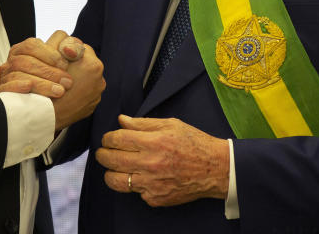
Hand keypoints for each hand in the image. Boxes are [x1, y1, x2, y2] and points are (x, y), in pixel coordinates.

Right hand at [0, 30, 83, 97]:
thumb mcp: (65, 66)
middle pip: (26, 60)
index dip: (50, 54)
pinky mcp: (3, 93)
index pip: (32, 45)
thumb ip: (71, 52)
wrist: (47, 113)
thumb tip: (70, 49)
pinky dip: (19, 86)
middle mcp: (13, 61)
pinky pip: (8, 86)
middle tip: (67, 82)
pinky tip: (30, 88)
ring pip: (19, 73)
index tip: (65, 65)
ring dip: (41, 83)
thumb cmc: (57, 85)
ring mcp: (6, 77)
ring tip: (59, 91)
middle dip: (50, 71)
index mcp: (24, 50)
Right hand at [51, 40, 103, 130]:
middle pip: (86, 61)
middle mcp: (99, 79)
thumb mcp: (52, 59)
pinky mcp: (92, 105)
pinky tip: (65, 91)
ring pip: (87, 76)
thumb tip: (68, 43)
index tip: (59, 55)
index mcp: (91, 65)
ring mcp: (97, 94)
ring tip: (62, 80)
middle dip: (74, 62)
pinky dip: (78, 89)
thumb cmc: (46, 87)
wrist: (45, 117)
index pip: (80, 46)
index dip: (67, 49)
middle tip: (61, 67)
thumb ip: (62, 46)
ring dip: (77, 75)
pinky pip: (86, 90)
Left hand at [95, 115, 230, 206]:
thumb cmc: (194, 143)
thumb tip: (121, 120)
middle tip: (104, 152)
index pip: (117, 139)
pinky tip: (141, 177)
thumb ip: (143, 123)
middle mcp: (151, 164)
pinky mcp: (155, 199)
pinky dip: (134, 184)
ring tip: (114, 167)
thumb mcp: (171, 124)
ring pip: (116, 181)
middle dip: (102, 154)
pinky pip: (135, 192)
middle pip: (111, 160)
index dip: (107, 138)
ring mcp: (152, 184)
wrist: (215, 169)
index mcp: (154, 142)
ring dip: (110, 173)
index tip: (108, 138)